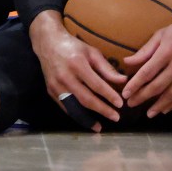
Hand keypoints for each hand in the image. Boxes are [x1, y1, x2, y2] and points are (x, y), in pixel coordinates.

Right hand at [29, 13, 126, 130]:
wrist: (48, 44)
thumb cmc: (74, 47)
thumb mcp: (92, 52)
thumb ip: (107, 68)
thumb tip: (123, 80)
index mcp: (78, 64)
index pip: (96, 85)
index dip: (109, 96)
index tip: (120, 104)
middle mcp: (65, 77)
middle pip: (86, 99)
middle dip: (102, 110)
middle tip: (116, 117)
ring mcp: (56, 86)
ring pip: (73, 107)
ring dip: (87, 119)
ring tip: (99, 126)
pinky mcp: (50, 91)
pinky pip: (65, 107)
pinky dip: (76, 115)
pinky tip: (85, 119)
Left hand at [121, 12, 171, 117]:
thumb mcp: (161, 34)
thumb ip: (145, 50)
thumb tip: (127, 62)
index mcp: (168, 50)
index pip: (148, 71)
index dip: (135, 84)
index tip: (125, 93)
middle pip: (159, 85)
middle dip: (143, 97)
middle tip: (131, 104)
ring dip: (159, 105)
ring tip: (148, 113)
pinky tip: (165, 109)